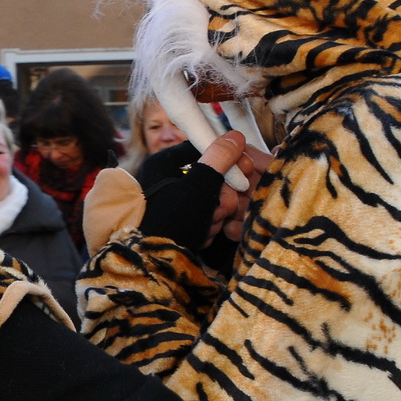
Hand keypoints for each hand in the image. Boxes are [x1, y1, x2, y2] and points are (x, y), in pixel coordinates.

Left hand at [138, 132, 269, 251]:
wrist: (156, 264)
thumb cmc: (172, 222)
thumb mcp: (198, 186)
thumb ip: (219, 159)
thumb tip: (234, 136)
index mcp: (164, 163)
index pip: (203, 148)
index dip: (226, 158)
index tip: (244, 169)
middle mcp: (167, 180)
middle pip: (210, 176)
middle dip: (221, 197)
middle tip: (218, 210)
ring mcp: (174, 202)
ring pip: (210, 199)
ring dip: (215, 215)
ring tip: (205, 226)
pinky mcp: (180, 221)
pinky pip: (204, 216)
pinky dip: (208, 227)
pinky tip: (201, 235)